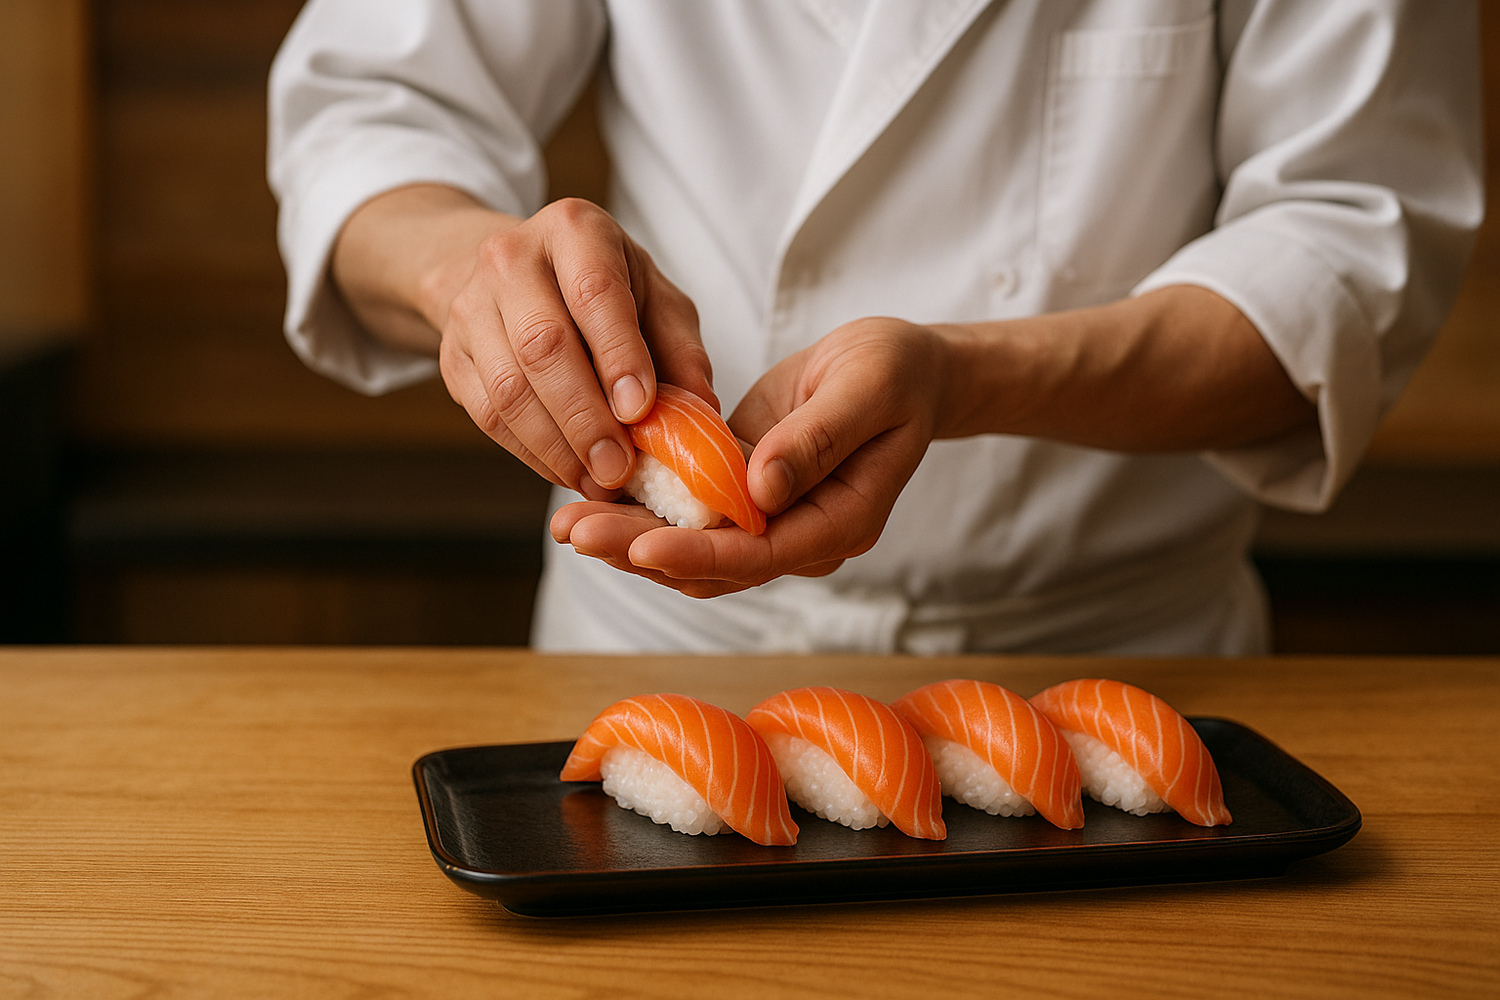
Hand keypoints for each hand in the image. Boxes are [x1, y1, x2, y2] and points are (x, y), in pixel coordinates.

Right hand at [437, 198, 712, 498]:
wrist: (518, 275)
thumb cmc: (602, 290)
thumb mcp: (654, 299)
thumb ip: (680, 350)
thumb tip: (703, 412)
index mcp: (574, 231)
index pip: (594, 292)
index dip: (618, 355)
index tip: (640, 411)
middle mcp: (512, 258)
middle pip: (543, 345)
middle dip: (585, 417)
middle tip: (619, 467)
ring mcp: (472, 306)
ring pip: (509, 389)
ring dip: (557, 447)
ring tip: (599, 480)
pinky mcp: (451, 354)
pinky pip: (487, 415)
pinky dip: (531, 454)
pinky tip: (569, 471)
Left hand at [551, 317, 951, 595]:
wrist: (902, 368)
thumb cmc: (897, 372)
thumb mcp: (868, 389)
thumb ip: (819, 439)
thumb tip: (760, 490)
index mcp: (839, 523)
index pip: (761, 555)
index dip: (699, 554)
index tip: (641, 547)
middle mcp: (799, 533)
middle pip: (713, 562)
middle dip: (640, 551)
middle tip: (574, 531)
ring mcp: (770, 516)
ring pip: (692, 543)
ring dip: (630, 536)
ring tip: (567, 522)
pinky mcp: (744, 488)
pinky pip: (690, 507)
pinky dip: (644, 503)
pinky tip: (595, 487)